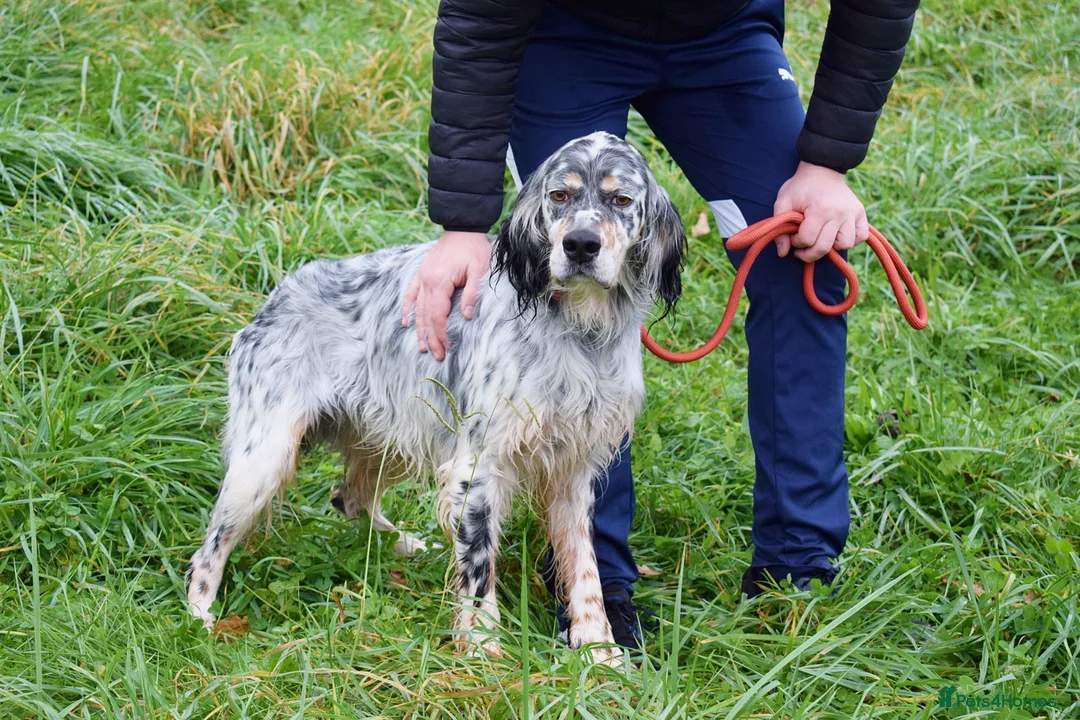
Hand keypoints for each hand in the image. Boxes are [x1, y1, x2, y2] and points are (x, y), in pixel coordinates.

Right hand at [401, 230, 489, 360]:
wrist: (462, 227)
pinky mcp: (422, 273)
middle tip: (437, 356)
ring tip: (421, 347)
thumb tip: (466, 317)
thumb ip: (472, 293)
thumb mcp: (479, 270)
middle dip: (431, 338)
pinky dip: (407, 309)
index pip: (438, 316)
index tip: (447, 349)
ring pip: (417, 309)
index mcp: (440, 282)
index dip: (441, 335)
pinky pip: (411, 294)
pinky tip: (405, 322)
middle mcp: (426, 281)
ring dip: (419, 329)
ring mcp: (422, 277)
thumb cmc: (474, 248)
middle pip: (426, 317)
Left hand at [773, 162, 868, 262]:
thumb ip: (779, 226)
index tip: (794, 235)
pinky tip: (837, 234)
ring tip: (822, 238)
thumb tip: (782, 253)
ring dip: (831, 247)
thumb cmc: (800, 187)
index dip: (796, 242)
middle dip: (809, 253)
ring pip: (845, 245)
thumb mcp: (783, 201)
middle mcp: (839, 213)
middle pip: (824, 247)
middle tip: (803, 246)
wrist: (823, 168)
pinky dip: (850, 240)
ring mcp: (852, 213)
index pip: (807, 240)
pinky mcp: (861, 213)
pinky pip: (860, 237)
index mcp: (819, 209)